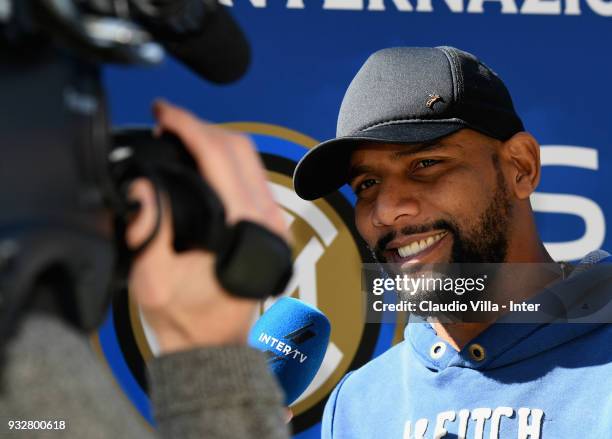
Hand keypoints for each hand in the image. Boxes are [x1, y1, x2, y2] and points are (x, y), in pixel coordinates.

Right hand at [125, 100, 287, 352]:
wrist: (215, 344)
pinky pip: (251, 174)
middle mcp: (267, 218)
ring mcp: (274, 220)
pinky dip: (225, 157)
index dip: (188, 126)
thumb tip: (143, 186)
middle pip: (239, 149)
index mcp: (244, 225)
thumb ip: (148, 231)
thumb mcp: (154, 281)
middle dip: (201, 126)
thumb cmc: (188, 318)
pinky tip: (202, 158)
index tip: (162, 113)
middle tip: (166, 119)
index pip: (220, 156)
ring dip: (214, 139)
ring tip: (179, 135)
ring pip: (249, 158)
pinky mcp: (271, 223)